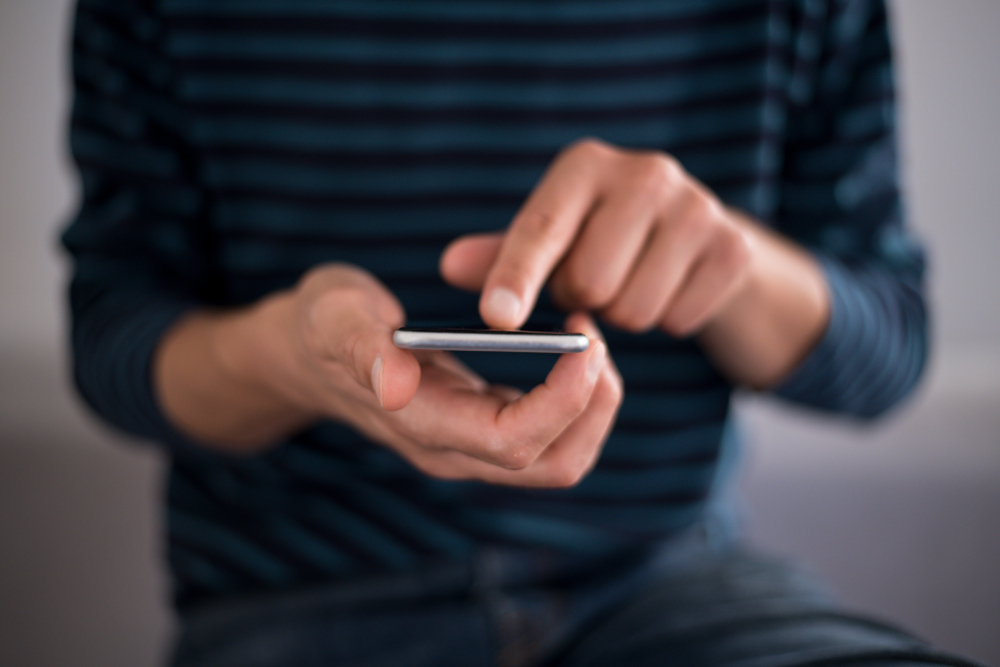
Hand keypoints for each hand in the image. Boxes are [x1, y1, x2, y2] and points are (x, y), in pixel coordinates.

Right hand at [157, 263, 622, 486]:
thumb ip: (358, 347)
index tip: (582, 339)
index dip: (562, 400)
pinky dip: (578, 400)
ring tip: (589, 342)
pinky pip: (551, 437)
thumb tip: (393, 384)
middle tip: (595, 336)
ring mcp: (469, 445)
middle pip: (553, 463)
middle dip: (594, 406)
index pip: (512, 441)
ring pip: (560, 459)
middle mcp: (452, 450)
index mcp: (421, 425)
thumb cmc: (322, 326)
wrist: (308, 353)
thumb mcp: (332, 317)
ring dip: (593, 408)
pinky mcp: (482, 429)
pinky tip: (569, 350)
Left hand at [440, 139, 829, 387]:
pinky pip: (678, 319)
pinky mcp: (733, 246)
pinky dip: (667, 319)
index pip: (541, 228)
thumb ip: (501, 256)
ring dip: (623, 316)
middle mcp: (644, 172)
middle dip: (582, 301)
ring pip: (632, 310)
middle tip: (592, 283)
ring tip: (630, 282)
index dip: (516, 276)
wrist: (693, 233)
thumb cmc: (599, 235)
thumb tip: (451, 265)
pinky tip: (668, 288)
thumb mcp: (549, 238)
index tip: (497, 318)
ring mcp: (696, 206)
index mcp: (584, 165)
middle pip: (589, 283)